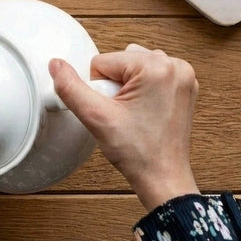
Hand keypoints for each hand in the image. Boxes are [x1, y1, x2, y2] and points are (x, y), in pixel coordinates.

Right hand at [50, 44, 199, 211]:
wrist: (163, 180)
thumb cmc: (139, 154)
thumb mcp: (96, 117)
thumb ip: (71, 87)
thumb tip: (55, 64)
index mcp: (157, 67)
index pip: (104, 61)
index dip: (101, 89)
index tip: (116, 111)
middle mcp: (175, 66)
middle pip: (121, 61)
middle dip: (115, 86)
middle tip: (125, 114)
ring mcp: (183, 75)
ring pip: (134, 65)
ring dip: (128, 85)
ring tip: (135, 113)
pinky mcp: (184, 85)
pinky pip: (151, 73)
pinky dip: (143, 88)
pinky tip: (145, 110)